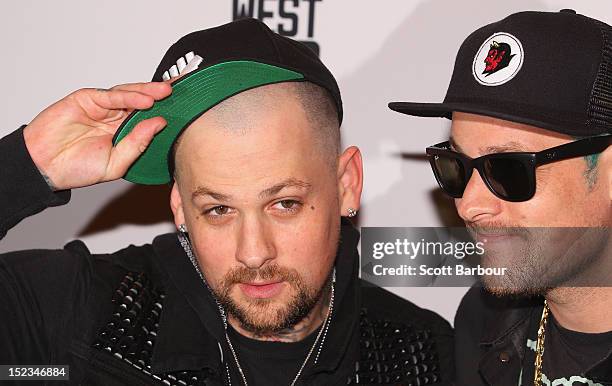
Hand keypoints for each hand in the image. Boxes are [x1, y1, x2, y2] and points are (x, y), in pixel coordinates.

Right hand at [23, 82, 171, 189]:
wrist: (45, 168)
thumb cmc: (77, 168)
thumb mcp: (116, 163)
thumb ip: (137, 144)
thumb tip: (159, 125)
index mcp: (124, 131)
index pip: (149, 117)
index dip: (166, 111)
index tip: (186, 107)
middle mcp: (115, 117)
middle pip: (142, 101)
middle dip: (161, 95)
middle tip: (180, 91)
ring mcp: (101, 107)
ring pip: (129, 94)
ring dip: (147, 92)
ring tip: (165, 92)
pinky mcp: (85, 99)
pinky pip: (110, 96)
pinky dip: (127, 96)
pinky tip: (144, 99)